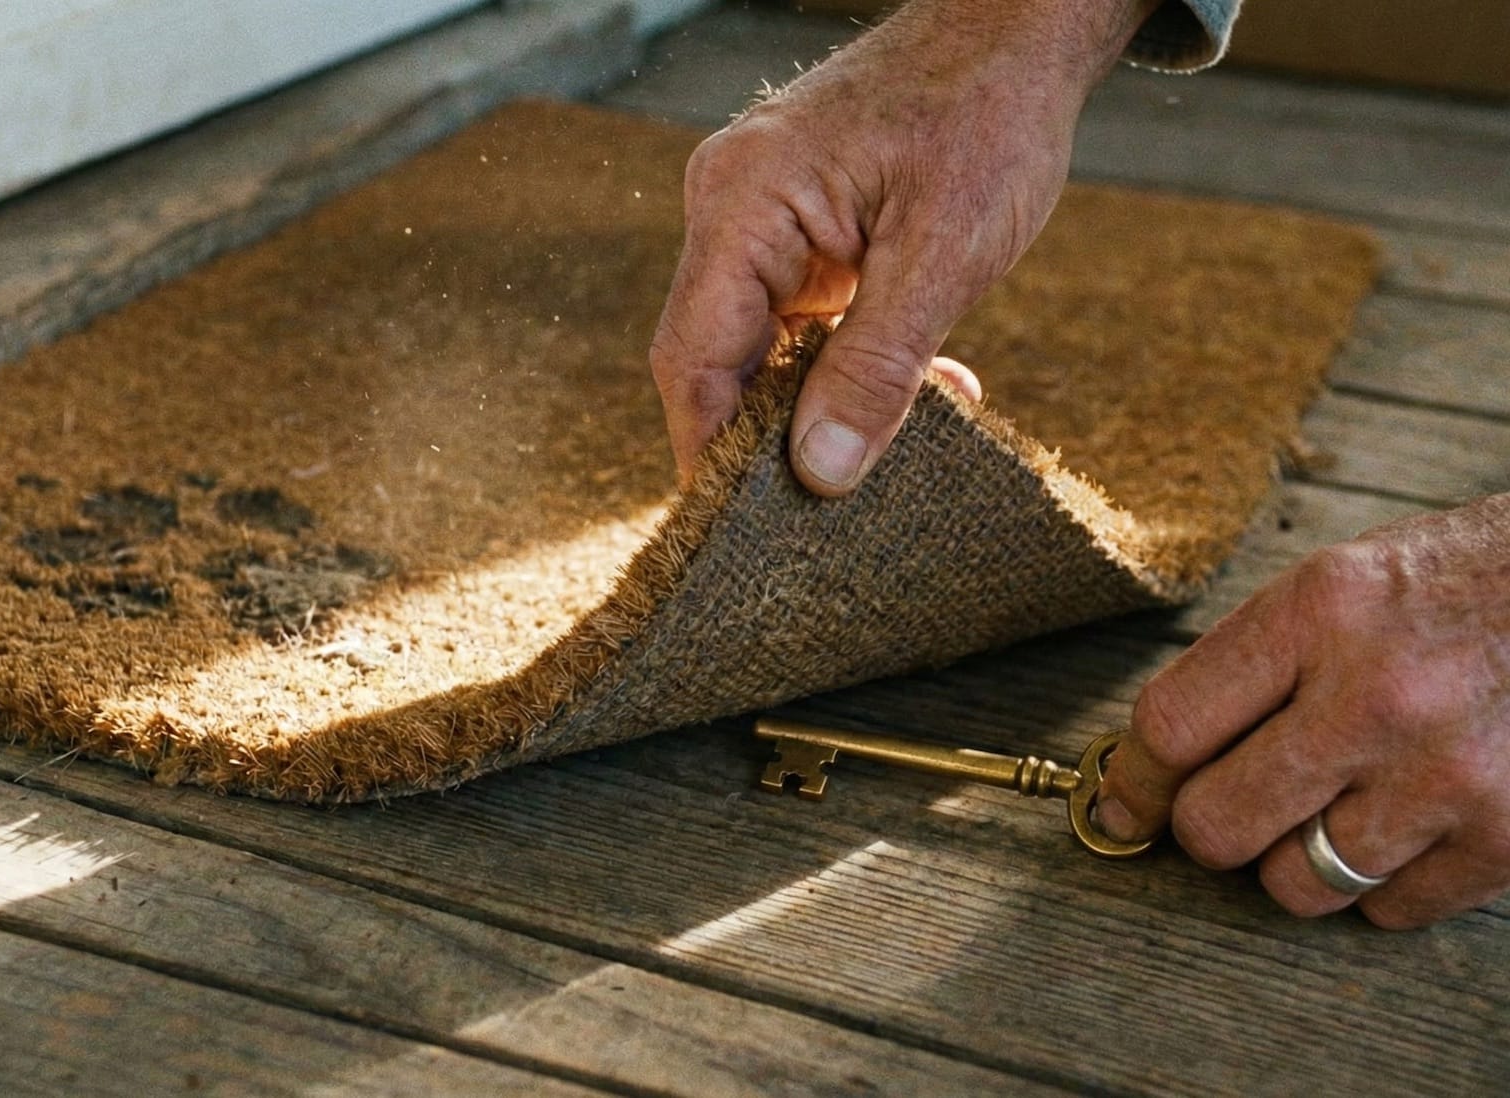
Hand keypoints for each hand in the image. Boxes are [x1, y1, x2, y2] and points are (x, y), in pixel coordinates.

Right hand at [650, 0, 1159, 493]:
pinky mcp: (795, 227)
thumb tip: (819, 473)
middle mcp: (729, 207)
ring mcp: (758, 216)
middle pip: (716, 360)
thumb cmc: (986, 115)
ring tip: (900, 444)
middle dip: (774, 438)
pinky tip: (918, 387)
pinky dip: (847, 363)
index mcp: (743, 203)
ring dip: (824, 403)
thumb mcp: (945, 255)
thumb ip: (876, 369)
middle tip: (834, 504)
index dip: (710, 453)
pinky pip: (796, 320)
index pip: (693, 359)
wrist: (1017, 29)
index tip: (744, 531)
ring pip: (760, 348)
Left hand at [1100, 494, 1509, 927]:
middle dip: (1207, 827)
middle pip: (1217, 824)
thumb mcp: (1338, 583)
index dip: (1133, 782)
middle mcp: (1377, 698)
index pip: (1173, 725)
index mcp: (1320, 614)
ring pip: (1296, 884)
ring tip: (1331, 806)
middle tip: (1231, 807)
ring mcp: (1446, 775)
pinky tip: (1403, 823)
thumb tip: (1154, 760)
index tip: (1122, 808)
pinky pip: (1388, 909)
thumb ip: (1252, 663)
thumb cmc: (1453, 585)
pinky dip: (1381, 883)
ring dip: (1296, 859)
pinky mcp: (1508, 838)